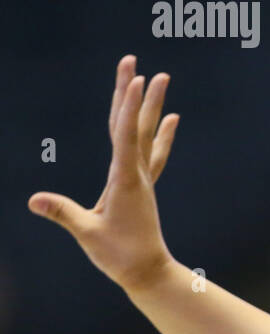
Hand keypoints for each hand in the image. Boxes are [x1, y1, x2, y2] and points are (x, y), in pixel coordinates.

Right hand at [29, 54, 181, 291]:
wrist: (148, 272)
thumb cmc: (118, 255)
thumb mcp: (87, 234)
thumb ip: (64, 213)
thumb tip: (34, 199)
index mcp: (125, 180)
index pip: (124, 135)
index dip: (128, 105)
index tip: (134, 78)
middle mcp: (137, 173)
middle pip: (134, 124)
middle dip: (133, 92)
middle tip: (133, 60)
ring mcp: (143, 178)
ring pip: (144, 133)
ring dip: (149, 105)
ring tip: (158, 76)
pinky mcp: (143, 186)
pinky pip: (154, 154)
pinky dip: (161, 134)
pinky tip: (172, 118)